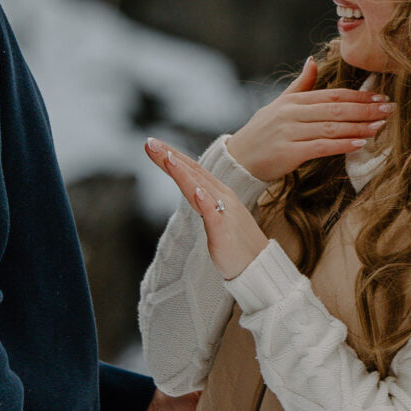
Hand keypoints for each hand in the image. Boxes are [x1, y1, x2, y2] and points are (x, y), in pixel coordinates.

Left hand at [146, 138, 269, 278]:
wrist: (261, 266)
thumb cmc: (238, 244)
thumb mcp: (217, 217)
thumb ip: (205, 202)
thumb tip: (193, 191)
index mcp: (219, 193)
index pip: (193, 169)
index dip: (173, 155)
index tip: (152, 145)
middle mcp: (222, 197)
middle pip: (193, 172)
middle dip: (170, 156)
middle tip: (149, 143)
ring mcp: (224, 213)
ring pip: (201, 188)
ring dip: (183, 172)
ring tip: (167, 158)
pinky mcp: (224, 231)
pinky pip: (213, 214)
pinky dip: (204, 201)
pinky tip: (195, 191)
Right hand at [224, 59, 392, 183]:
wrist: (238, 159)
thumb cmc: (262, 133)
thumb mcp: (279, 105)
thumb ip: (300, 85)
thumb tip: (313, 61)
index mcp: (293, 101)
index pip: (332, 95)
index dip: (358, 96)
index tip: (381, 97)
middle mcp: (292, 114)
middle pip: (335, 110)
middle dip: (365, 109)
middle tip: (390, 109)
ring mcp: (289, 133)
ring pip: (331, 128)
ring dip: (359, 127)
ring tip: (381, 126)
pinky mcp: (288, 153)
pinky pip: (321, 147)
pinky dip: (343, 145)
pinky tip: (360, 144)